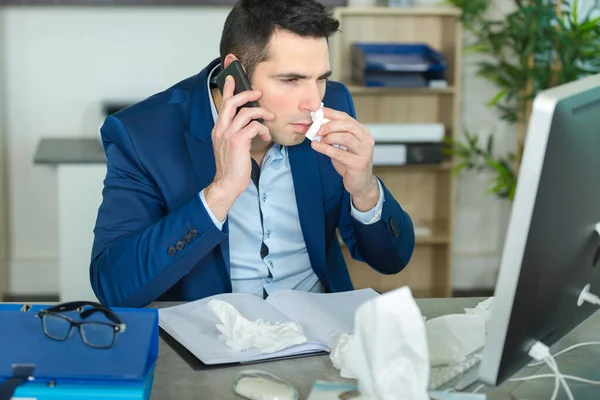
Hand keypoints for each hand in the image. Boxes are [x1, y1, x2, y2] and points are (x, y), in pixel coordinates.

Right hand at [204, 76, 274, 220]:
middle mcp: (221, 129)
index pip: (222, 104)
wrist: (227, 183)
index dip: (228, 89)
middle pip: (231, 102)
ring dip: (261, 113)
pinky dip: (263, 129)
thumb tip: (251, 123)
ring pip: (246, 112)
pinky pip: (254, 126)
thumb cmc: (232, 166)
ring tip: (270, 118)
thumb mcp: (231, 146)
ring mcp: (228, 134)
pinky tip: (266, 137)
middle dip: (246, 93)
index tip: (232, 76)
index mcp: (218, 129)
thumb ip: (237, 132)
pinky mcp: (238, 141)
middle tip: (257, 92)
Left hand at [311, 108, 378, 211]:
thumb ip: (335, 135)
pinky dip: (325, 148)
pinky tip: (316, 146)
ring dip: (329, 137)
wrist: (360, 183)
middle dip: (330, 125)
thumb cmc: (350, 163)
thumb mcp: (343, 146)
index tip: (318, 112)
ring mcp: (364, 152)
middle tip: (317, 129)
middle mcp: (367, 140)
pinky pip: (339, 153)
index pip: (347, 118)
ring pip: (346, 137)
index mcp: (363, 132)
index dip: (332, 113)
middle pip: (348, 125)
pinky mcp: (359, 163)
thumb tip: (318, 125)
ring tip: (319, 139)